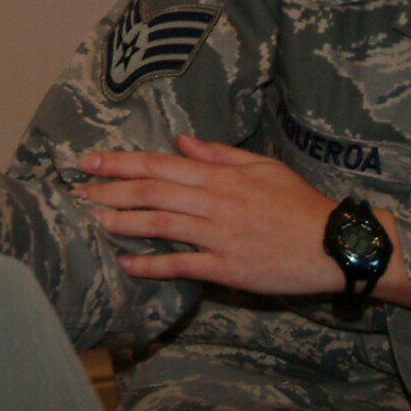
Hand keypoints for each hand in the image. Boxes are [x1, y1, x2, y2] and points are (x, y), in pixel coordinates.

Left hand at [77, 135, 346, 295]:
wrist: (334, 244)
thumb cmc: (299, 204)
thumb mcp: (263, 167)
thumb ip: (219, 154)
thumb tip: (181, 141)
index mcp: (221, 176)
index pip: (161, 164)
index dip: (121, 162)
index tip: (90, 161)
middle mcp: (215, 202)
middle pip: (152, 191)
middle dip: (110, 189)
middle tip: (77, 189)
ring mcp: (220, 236)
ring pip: (160, 224)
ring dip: (122, 221)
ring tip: (93, 219)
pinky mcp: (227, 268)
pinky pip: (182, 265)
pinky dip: (151, 264)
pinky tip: (127, 263)